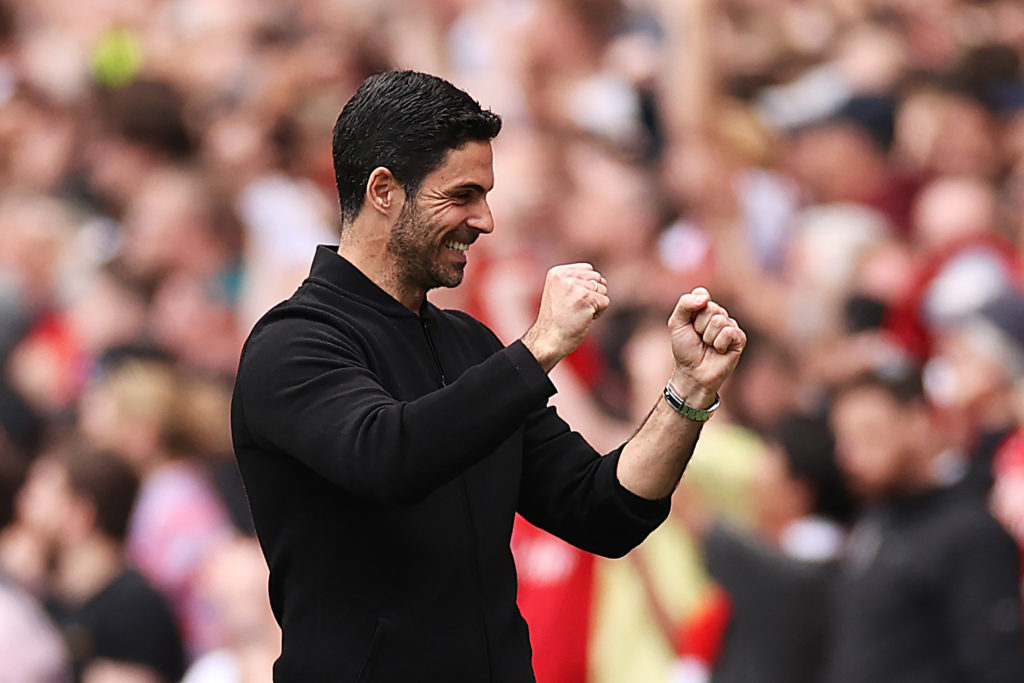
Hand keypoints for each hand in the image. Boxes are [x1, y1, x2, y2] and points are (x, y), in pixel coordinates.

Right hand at [522, 263, 608, 371]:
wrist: (548, 340)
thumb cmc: (556, 321)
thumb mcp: (560, 293)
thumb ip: (576, 281)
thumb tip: (603, 281)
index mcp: (557, 273)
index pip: (587, 270)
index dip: (586, 286)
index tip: (571, 300)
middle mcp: (565, 276)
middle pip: (597, 278)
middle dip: (593, 295)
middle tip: (575, 309)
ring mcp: (575, 287)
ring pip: (603, 290)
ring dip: (596, 304)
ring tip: (578, 314)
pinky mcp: (586, 298)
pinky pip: (605, 302)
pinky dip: (598, 313)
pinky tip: (584, 319)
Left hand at [667, 287, 744, 406]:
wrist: (692, 372)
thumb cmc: (684, 348)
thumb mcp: (676, 323)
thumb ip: (685, 304)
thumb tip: (705, 296)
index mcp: (704, 308)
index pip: (702, 295)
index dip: (693, 310)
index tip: (689, 324)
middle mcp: (719, 315)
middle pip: (711, 308)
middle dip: (699, 326)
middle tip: (698, 338)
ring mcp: (730, 326)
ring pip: (719, 321)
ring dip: (708, 337)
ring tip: (708, 345)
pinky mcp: (740, 339)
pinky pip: (729, 332)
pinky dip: (719, 343)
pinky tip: (719, 350)